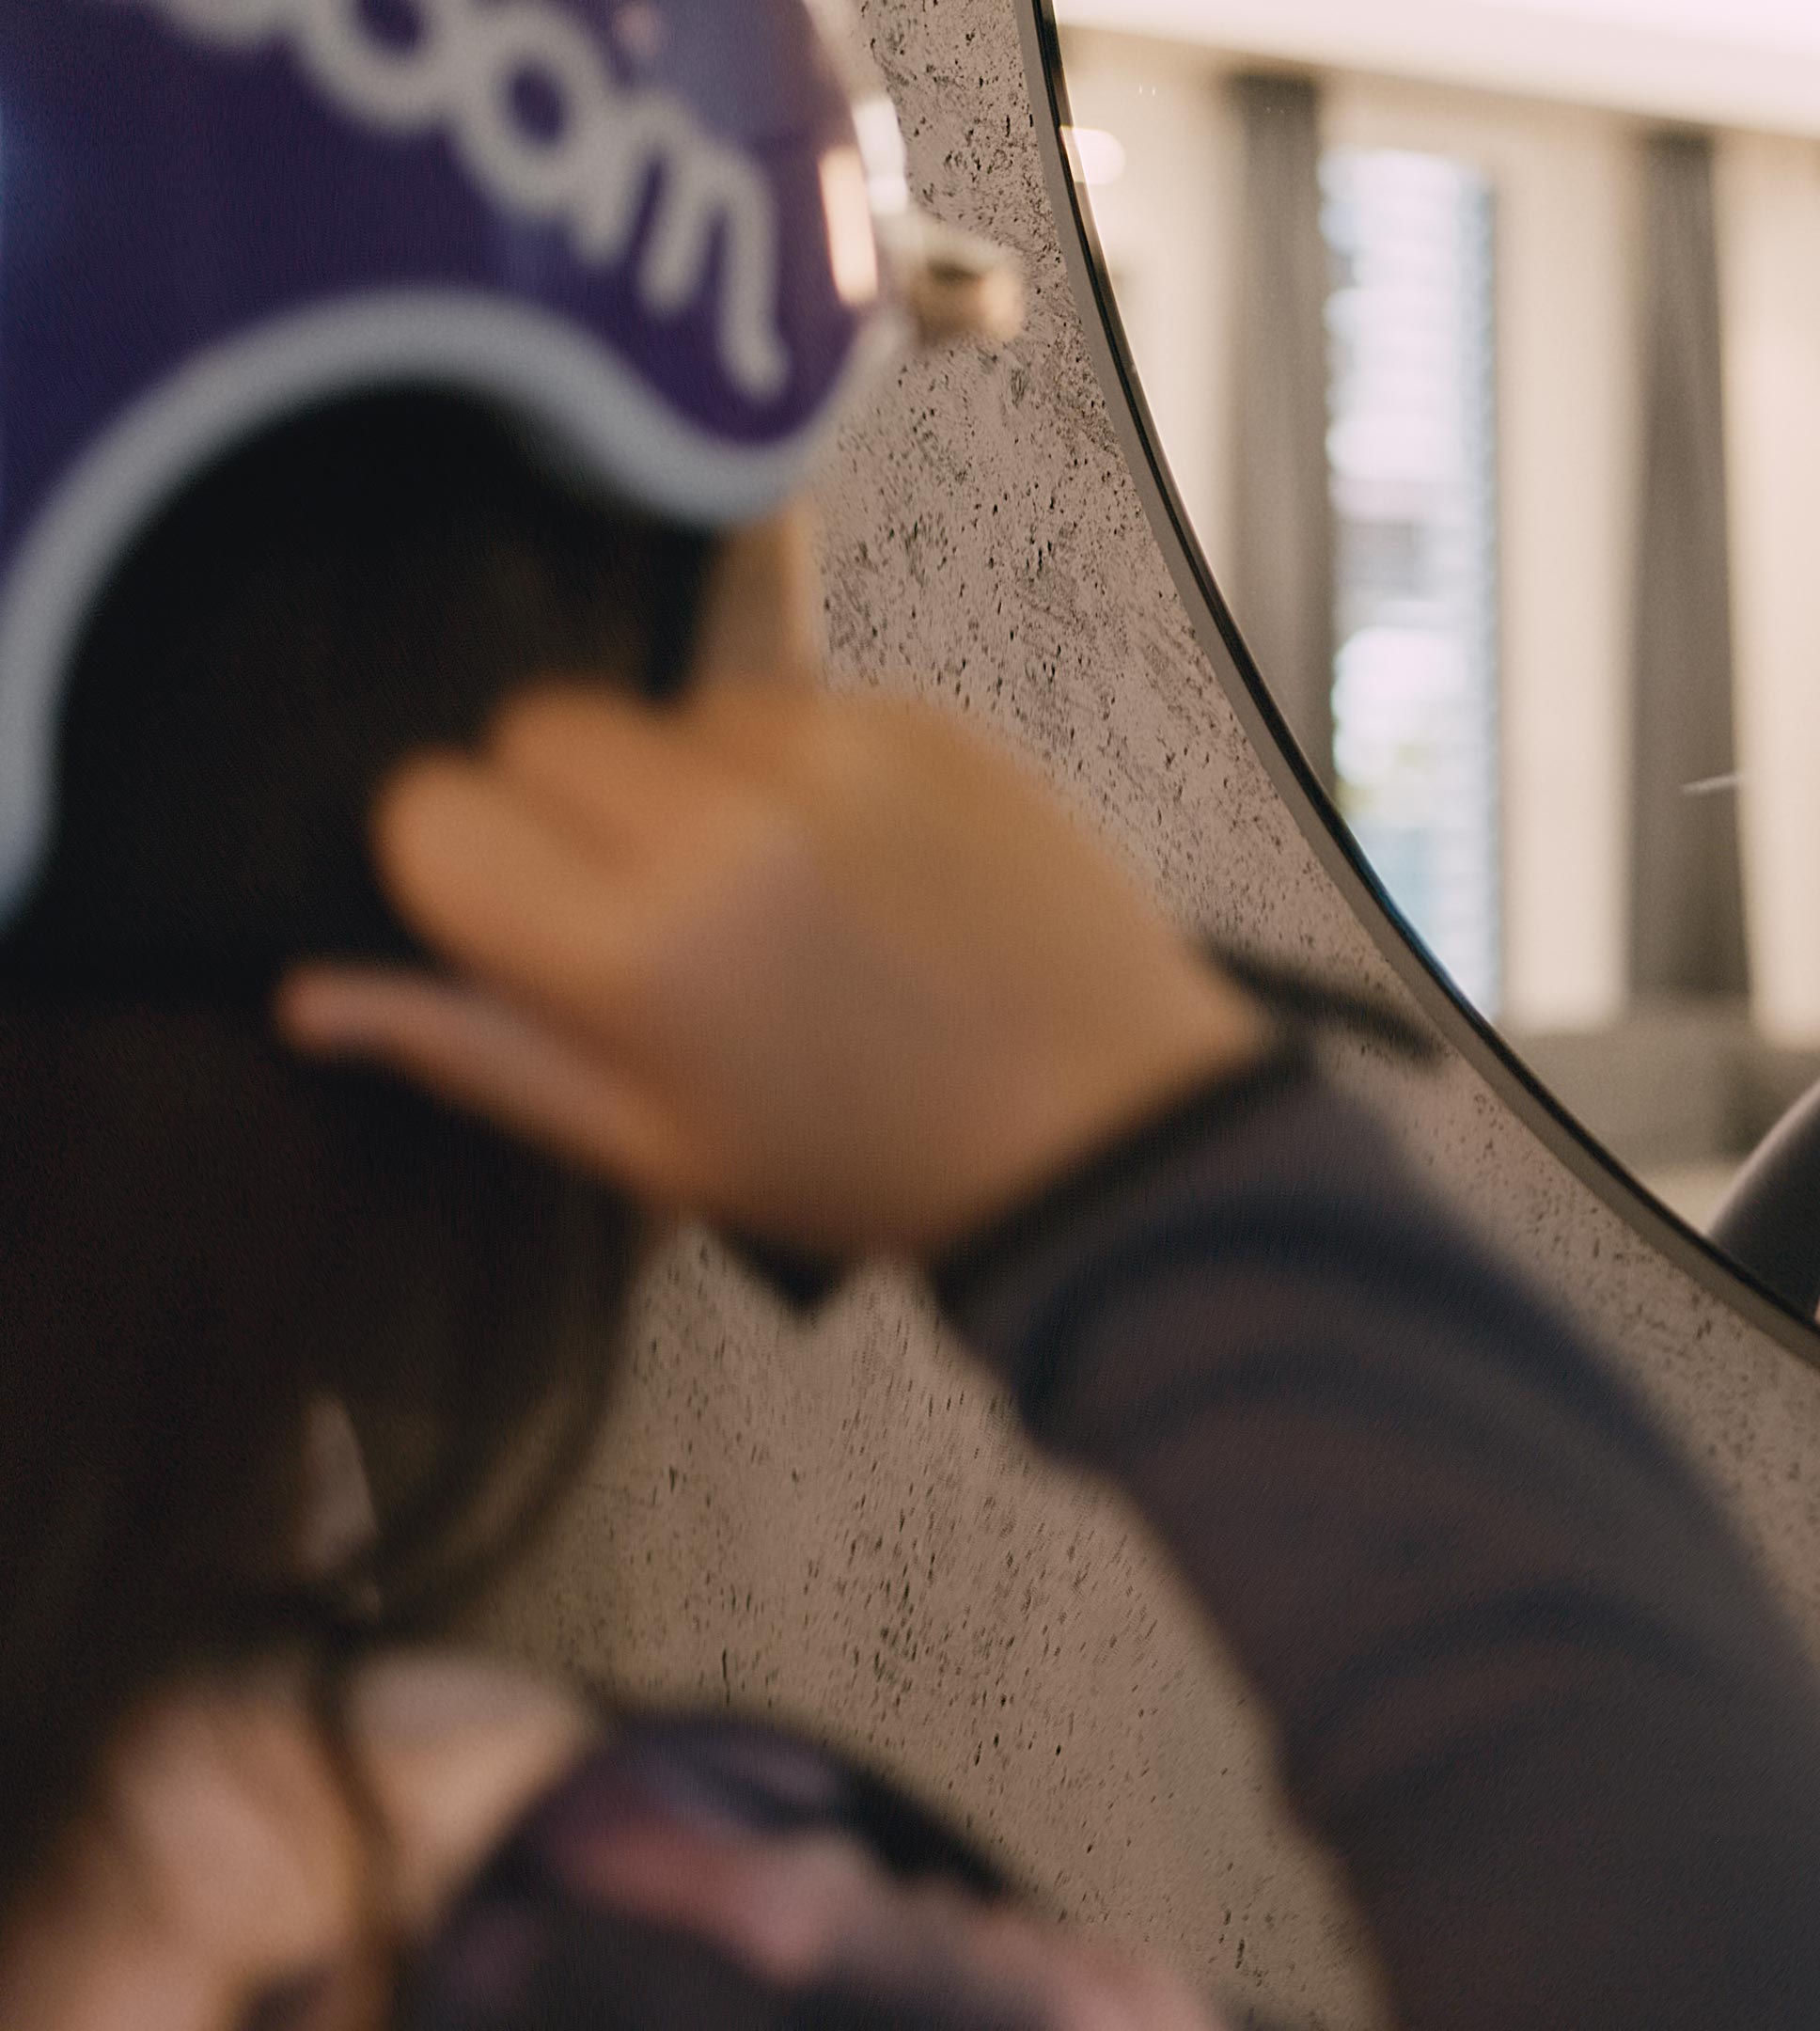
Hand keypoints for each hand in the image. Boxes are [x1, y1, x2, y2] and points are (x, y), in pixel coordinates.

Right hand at [279, 685, 1275, 1256]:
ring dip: (682, 776)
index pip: (431, 811)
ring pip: (661, 706)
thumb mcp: (654, 1149)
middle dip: (562, 803)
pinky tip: (856, 860)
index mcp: (633, 950)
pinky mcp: (921, 716)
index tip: (524, 916)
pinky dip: (793, 762)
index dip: (460, 861)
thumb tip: (310, 993)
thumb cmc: (868, 1162)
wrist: (1106, 1125)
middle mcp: (719, 824)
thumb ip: (476, 1053)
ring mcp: (831, 753)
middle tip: (653, 906)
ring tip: (775, 891)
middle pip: (533, 725)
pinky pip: (787, 699)